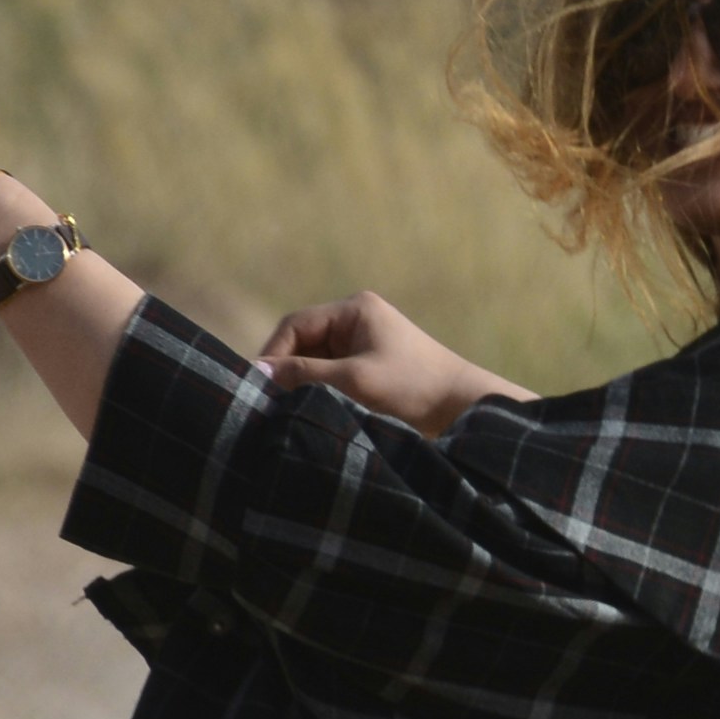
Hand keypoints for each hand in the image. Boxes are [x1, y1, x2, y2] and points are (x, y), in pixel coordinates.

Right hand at [259, 290, 531, 439]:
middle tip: (268, 401)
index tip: (260, 386)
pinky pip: (330, 372)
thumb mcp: (353, 380)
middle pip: (302, 341)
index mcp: (355, 309)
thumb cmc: (412, 388)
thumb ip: (305, 374)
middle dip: (286, 370)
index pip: (295, 325)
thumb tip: (259, 373)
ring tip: (286, 408)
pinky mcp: (369, 364)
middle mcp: (356, 319)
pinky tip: (309, 409)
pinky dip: (318, 388)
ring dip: (301, 382)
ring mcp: (363, 341)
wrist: (461, 408)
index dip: (273, 354)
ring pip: (314, 359)